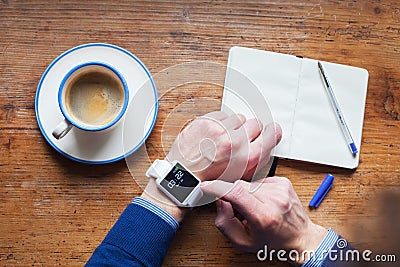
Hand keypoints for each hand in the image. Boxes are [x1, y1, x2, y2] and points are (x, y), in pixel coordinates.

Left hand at [142, 111, 281, 221]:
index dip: (271, 132)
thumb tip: (266, 143)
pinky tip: (213, 134)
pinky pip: (223, 115)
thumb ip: (256, 161)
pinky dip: (219, 122)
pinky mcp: (208, 121)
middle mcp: (237, 142)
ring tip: (223, 138)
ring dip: (233, 126)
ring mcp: (221, 130)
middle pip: (256, 123)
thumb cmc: (209, 179)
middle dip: (249, 130)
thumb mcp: (240, 177)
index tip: (269, 130)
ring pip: (239, 118)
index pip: (272, 134)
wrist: (184, 176)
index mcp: (248, 157)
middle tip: (239, 138)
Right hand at [201, 177, 326, 264]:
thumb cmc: (273, 242)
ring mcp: (280, 189)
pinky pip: (259, 181)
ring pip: (248, 183)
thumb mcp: (243, 242)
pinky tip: (264, 201)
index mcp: (264, 217)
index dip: (217, 187)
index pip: (236, 193)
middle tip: (239, 210)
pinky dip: (257, 190)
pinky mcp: (283, 182)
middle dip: (233, 195)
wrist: (301, 238)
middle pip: (239, 187)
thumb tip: (220, 200)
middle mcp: (274, 200)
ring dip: (246, 194)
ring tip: (256, 207)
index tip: (207, 186)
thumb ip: (225, 222)